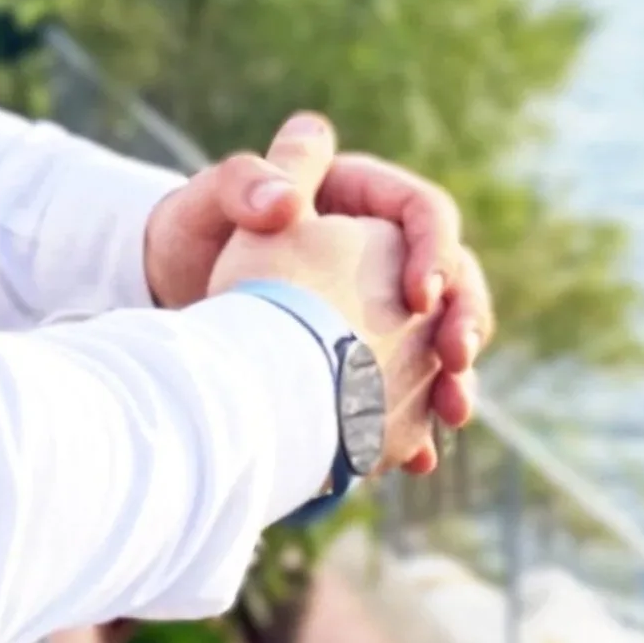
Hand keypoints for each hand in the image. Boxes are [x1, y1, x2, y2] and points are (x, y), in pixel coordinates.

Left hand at [203, 115, 439, 475]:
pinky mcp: (375, 362)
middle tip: (456, 358)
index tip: (418, 296)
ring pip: (446, 336)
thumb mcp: (204, 206)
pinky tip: (417, 458)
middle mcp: (382, 248)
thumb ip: (241, 184)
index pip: (423, 210)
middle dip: (465, 317)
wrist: (179, 308)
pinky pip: (417, 391)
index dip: (434, 248)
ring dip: (459, 377)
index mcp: (356, 196)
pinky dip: (422, 423)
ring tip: (452, 413)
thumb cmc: (191, 241)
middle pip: (454, 276)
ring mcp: (385, 308)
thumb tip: (284, 200)